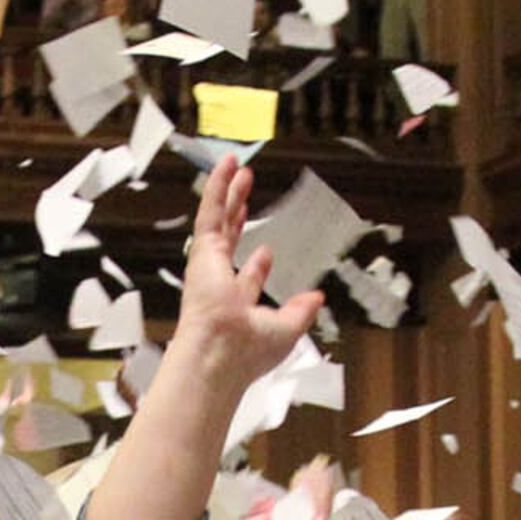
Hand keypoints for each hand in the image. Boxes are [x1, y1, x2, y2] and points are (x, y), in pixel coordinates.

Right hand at [165, 156, 324, 400]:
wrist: (222, 353)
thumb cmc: (247, 351)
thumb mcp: (287, 330)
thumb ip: (301, 311)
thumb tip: (316, 298)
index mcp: (237, 303)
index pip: (247, 278)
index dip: (257, 265)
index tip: (266, 251)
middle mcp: (219, 282)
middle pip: (230, 240)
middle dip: (238, 217)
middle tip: (246, 196)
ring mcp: (209, 264)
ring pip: (219, 219)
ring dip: (228, 193)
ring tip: (236, 169)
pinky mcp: (203, 249)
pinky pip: (210, 210)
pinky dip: (218, 187)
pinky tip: (226, 166)